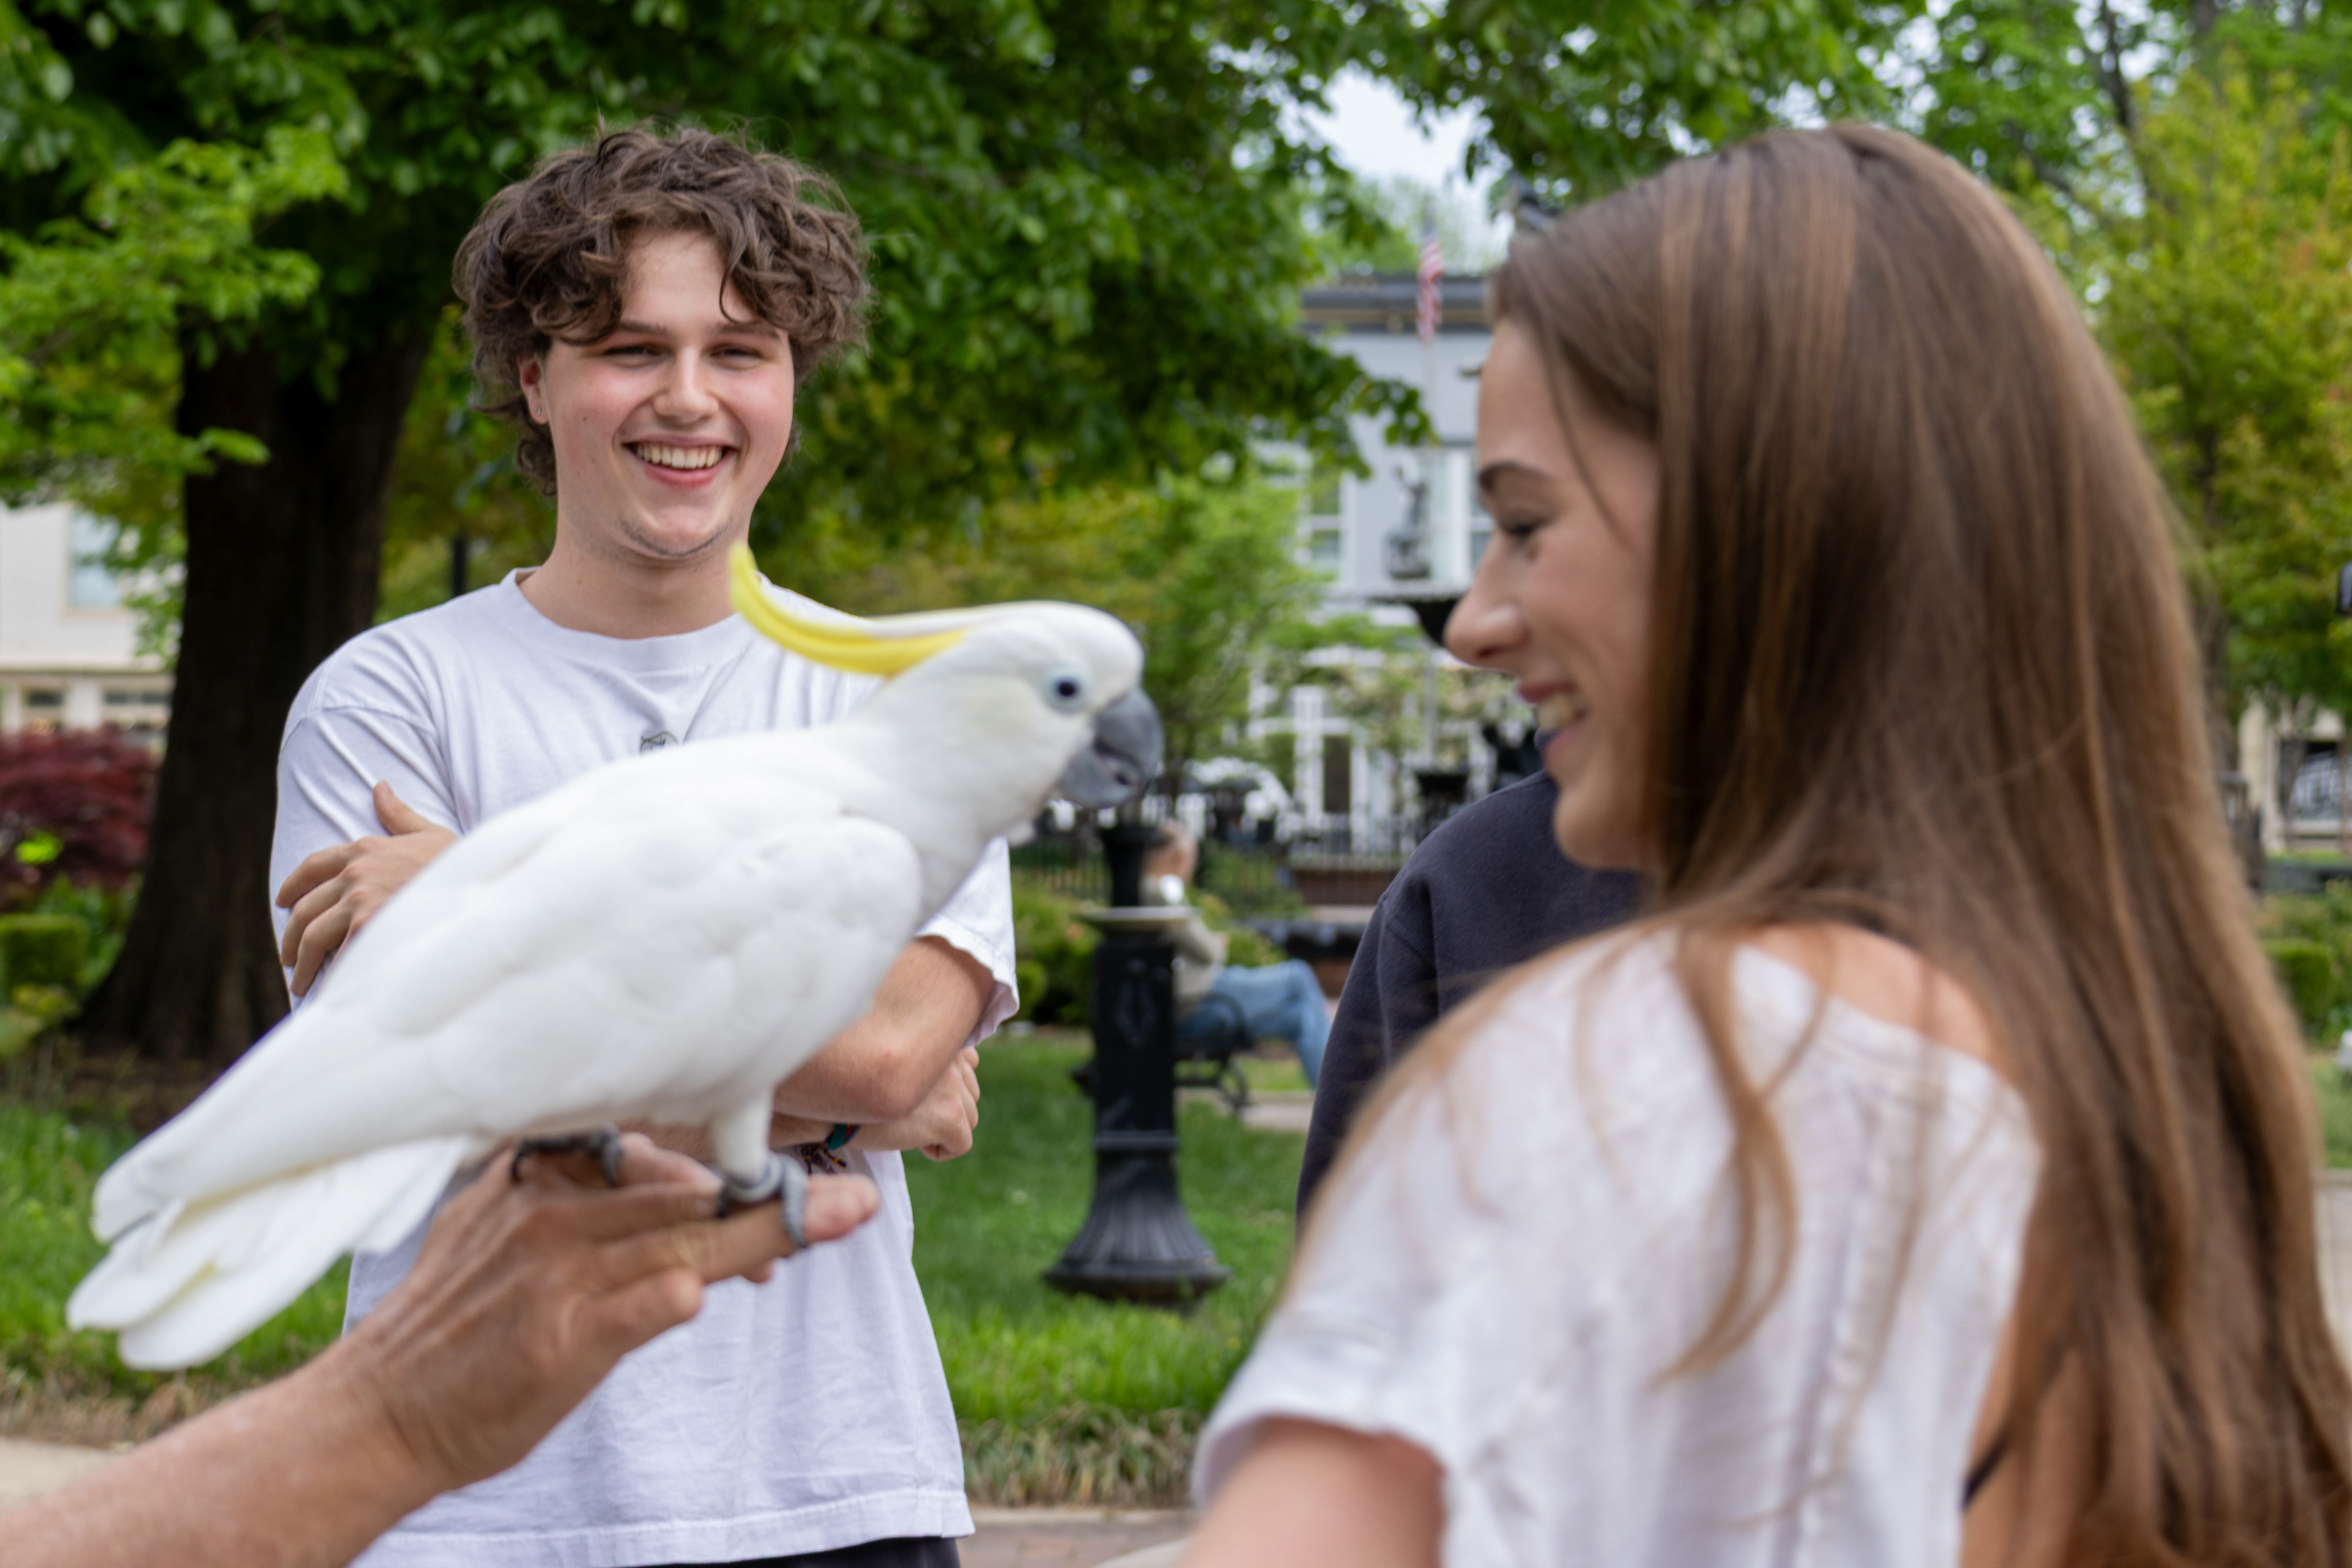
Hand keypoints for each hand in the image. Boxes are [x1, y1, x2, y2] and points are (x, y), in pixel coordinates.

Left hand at [276, 781, 455, 995]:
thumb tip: (379, 787)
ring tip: (300, 983)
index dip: (293, 886)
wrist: (482, 886)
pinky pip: (337, 959)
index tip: (283, 903)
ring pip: (312, 937)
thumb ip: (397, 814)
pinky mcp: (369, 931)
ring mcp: (360, 904)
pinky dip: (329, 979)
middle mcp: (354, 875)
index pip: (311, 867)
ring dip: (302, 964)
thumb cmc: (460, 863)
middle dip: (292, 938)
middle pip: (304, 910)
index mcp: (363, 849)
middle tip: (289, 958)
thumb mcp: (429, 832)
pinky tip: (327, 992)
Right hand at [336, 1132, 878, 1495]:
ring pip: (686, 1239)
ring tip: (840, 1218)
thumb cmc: (450, 1328)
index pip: (656, 1156)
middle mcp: (554, 1215)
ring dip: (768, 1234)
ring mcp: (559, 1275)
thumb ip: (576, 1201)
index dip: (732, 1166)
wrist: (378, 1416)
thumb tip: (664, 1187)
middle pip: (688, 1196)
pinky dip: (686, 1292)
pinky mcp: (565, 1340)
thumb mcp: (501, 1235)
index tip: (795, 1176)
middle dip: (774, 1196)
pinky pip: (646, 1303)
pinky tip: (724, 1286)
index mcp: (539, 1180)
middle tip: (852, 1199)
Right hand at [856, 1045, 979, 1160]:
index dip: (944, 1086)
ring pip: (968, 1119)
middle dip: (944, 1107)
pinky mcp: (949, 1115)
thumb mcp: (891, 1054)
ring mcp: (952, 1086)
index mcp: (938, 1037)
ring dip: (941, 1127)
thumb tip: (942, 1082)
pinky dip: (938, 1150)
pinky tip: (909, 1141)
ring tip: (905, 1124)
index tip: (918, 1094)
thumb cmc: (850, 1078)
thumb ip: (922, 1058)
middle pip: (970, 1094)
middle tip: (907, 1112)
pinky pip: (961, 1144)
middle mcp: (951, 1057)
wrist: (828, 1098)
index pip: (969, 1062)